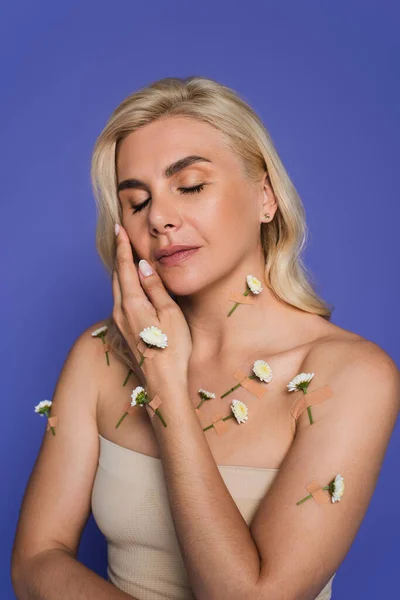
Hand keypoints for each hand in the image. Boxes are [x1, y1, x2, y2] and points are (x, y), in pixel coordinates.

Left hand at [112, 224, 191, 395]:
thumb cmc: (173, 348)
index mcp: (132, 303)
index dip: (123, 247)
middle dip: (119, 256)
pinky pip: (119, 302)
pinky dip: (123, 288)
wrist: (163, 382)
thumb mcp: (170, 313)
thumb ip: (155, 288)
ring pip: (116, 290)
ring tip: (126, 258)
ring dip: (120, 272)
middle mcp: (120, 311)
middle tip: (121, 237)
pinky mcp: (123, 332)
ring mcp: (119, 323)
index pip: (124, 268)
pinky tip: (130, 287)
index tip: (120, 229)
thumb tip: (143, 266)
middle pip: (116, 277)